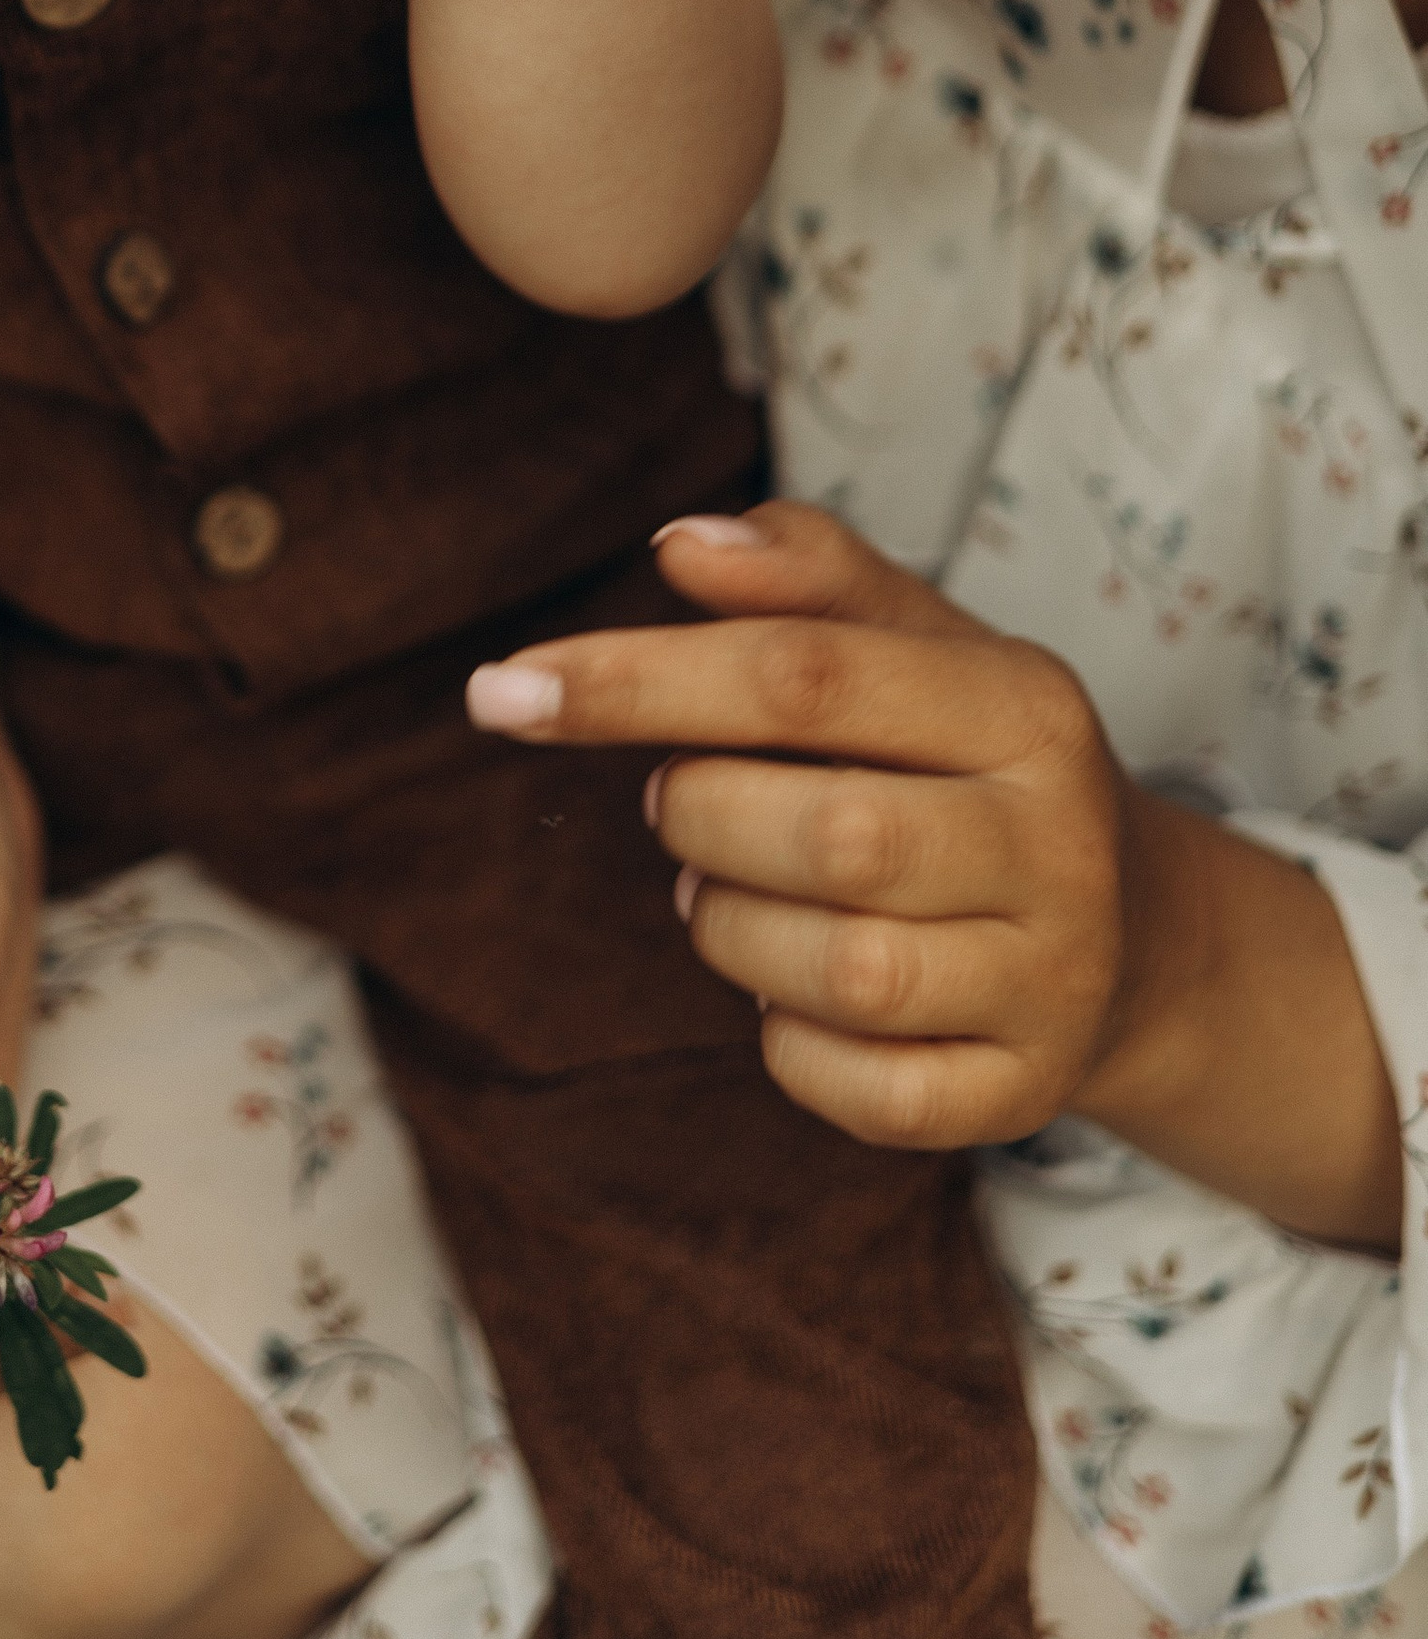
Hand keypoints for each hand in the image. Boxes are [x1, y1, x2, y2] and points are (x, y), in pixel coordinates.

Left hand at [467, 500, 1133, 1146]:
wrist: (1134, 935)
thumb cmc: (968, 764)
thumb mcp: (915, 645)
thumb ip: (802, 577)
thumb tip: (683, 545)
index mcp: (1024, 705)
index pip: (804, 676)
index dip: (637, 679)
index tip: (504, 690)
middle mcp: (1059, 844)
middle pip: (830, 834)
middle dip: (701, 817)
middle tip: (678, 804)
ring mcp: (1052, 980)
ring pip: (845, 974)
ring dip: (732, 929)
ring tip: (724, 889)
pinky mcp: (1025, 1093)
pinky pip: (863, 1092)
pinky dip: (788, 1045)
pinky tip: (788, 991)